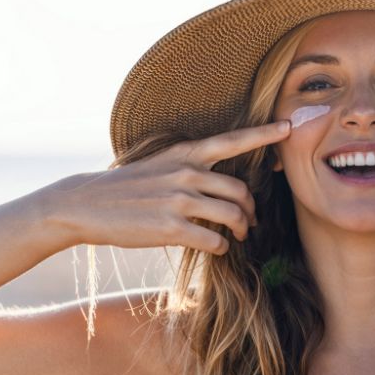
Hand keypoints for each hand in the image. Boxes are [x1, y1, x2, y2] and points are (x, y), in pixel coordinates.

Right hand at [44, 121, 290, 254]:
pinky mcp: (170, 228)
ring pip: (232, 216)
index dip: (264, 134)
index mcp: (186, 154)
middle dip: (251, 210)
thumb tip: (225, 186)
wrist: (85, 204)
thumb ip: (193, 168)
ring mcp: (179, 201)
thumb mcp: (161, 164)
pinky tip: (216, 248)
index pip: (234, 140)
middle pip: (241, 191)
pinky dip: (221, 246)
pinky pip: (214, 240)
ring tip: (238, 236)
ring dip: (241, 230)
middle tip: (250, 222)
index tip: (289, 127)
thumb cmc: (128, 185)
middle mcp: (186, 173)